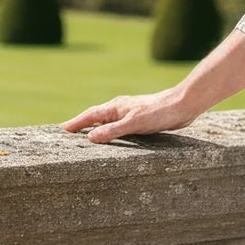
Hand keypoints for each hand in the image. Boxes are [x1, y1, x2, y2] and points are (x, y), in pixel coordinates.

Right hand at [62, 89, 190, 143]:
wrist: (182, 105)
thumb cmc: (159, 113)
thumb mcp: (134, 124)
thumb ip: (113, 131)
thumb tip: (90, 138)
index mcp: (115, 107)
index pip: (89, 116)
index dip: (75, 123)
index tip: (61, 130)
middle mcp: (120, 109)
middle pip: (95, 117)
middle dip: (81, 125)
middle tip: (67, 134)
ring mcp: (129, 113)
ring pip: (107, 121)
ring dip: (95, 128)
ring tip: (84, 138)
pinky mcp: (139, 119)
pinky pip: (118, 126)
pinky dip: (109, 132)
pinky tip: (112, 139)